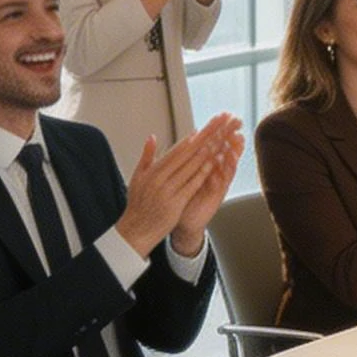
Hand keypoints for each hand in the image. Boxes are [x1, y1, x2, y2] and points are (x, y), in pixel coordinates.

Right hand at [116, 117, 239, 257]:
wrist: (135, 230)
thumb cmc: (138, 205)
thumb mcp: (137, 177)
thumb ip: (146, 156)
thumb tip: (152, 137)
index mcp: (152, 171)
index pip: (175, 150)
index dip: (191, 139)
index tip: (203, 128)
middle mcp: (159, 177)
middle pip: (186, 154)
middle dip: (204, 138)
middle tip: (217, 126)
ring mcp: (167, 189)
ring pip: (190, 166)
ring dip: (207, 152)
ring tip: (220, 140)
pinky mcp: (175, 203)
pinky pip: (192, 184)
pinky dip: (203, 173)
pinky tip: (214, 164)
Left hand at [170, 114, 243, 250]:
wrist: (183, 220)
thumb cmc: (183, 196)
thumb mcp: (184, 173)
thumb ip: (188, 155)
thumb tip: (192, 135)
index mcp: (205, 164)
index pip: (214, 142)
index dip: (219, 129)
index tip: (223, 115)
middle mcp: (214, 171)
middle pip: (225, 149)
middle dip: (230, 135)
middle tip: (237, 122)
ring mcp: (217, 183)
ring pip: (227, 164)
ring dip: (233, 152)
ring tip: (236, 140)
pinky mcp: (217, 195)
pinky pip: (223, 182)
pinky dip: (225, 172)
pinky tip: (227, 163)